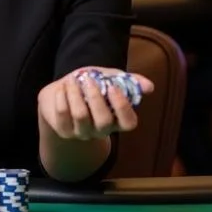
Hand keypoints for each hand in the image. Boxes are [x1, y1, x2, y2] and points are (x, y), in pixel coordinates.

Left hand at [38, 67, 153, 140]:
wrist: (64, 88)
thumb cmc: (92, 85)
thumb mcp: (110, 79)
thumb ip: (129, 81)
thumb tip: (149, 87)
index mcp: (118, 119)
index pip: (129, 123)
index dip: (122, 107)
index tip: (112, 87)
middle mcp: (101, 130)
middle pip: (103, 121)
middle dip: (95, 98)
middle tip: (88, 80)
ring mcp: (82, 132)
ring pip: (81, 116)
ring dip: (76, 93)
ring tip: (72, 80)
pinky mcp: (64, 130)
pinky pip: (62, 115)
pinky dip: (62, 97)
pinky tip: (63, 88)